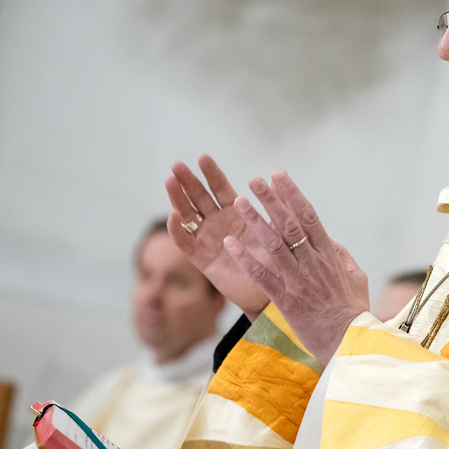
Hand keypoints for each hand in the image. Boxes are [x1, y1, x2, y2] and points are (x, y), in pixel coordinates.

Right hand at [165, 155, 271, 319]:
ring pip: (187, 214)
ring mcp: (207, 238)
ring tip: (170, 181)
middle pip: (198, 197)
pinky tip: (174, 215)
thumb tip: (277, 174)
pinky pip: (185, 242)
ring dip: (177, 198)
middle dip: (187, 181)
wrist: (271, 291)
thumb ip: (276, 204)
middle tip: (176, 165)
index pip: (219, 187)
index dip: (211, 173)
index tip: (202, 157)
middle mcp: (218, 222)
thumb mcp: (278, 229)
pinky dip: (177, 229)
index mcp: (235, 211)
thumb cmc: (277, 259)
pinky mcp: (201, 258)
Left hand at [223, 171, 368, 363]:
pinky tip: (230, 244)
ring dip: (255, 221)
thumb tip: (329, 240)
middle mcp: (312, 263)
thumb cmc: (355, 313)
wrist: (351, 344)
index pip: (309, 217)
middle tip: (255, 180)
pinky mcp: (286, 300)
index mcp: (329, 256)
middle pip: (289, 225)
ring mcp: (298, 281)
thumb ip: (341, 256)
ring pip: (273, 245)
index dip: (292, 195)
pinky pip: (262, 276)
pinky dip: (246, 259)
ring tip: (239, 201)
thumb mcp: (356, 278)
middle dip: (271, 200)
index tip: (279, 176)